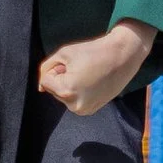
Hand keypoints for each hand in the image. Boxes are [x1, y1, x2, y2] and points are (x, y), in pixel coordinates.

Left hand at [36, 19, 155, 116]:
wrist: (122, 57)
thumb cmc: (93, 52)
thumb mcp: (64, 53)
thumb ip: (46, 69)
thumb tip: (40, 88)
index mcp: (66, 91)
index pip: (45, 81)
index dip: (57, 69)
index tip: (72, 64)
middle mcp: (75, 105)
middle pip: (54, 91)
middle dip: (62, 78)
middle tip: (81, 68)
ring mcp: (85, 110)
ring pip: (64, 96)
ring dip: (70, 85)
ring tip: (87, 74)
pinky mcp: (93, 110)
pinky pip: (75, 100)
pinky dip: (79, 91)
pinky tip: (92, 82)